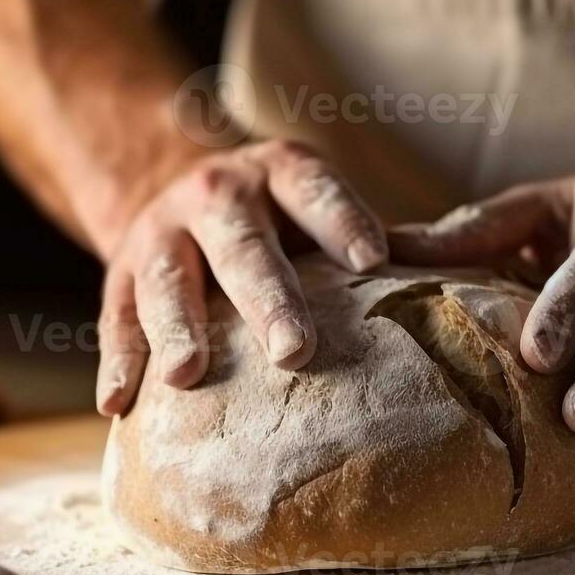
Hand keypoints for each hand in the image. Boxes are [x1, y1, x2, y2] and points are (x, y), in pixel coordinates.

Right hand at [97, 140, 388, 415]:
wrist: (167, 188)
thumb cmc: (274, 221)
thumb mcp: (310, 209)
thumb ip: (362, 249)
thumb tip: (459, 307)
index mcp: (277, 172)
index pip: (313, 189)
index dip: (342, 218)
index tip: (373, 257)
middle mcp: (216, 194)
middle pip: (242, 245)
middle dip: (267, 297)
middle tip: (294, 351)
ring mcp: (161, 232)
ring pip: (167, 281)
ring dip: (178, 329)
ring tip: (187, 377)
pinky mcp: (118, 275)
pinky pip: (115, 319)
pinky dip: (117, 361)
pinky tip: (118, 402)